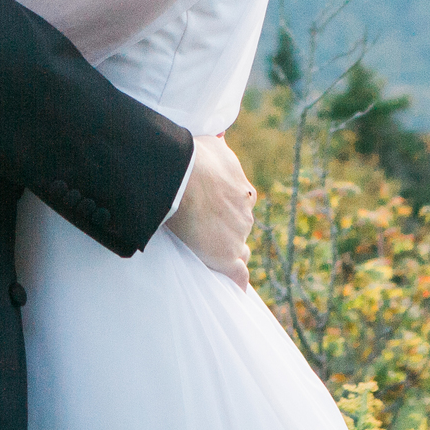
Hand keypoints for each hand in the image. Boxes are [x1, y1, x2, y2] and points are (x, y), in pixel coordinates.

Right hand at [165, 133, 255, 287]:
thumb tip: (219, 140)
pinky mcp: (227, 257)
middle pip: (240, 230)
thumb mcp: (212, 145)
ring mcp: (238, 237)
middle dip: (227, 232)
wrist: (183, 176)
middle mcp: (246, 214)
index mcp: (243, 191)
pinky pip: (238, 276)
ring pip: (239, 251)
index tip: (213, 213)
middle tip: (204, 233)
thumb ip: (219, 150)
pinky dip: (237, 283)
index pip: (241, 207)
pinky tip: (234, 289)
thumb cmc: (193, 157)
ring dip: (227, 253)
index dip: (227, 212)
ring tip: (208, 256)